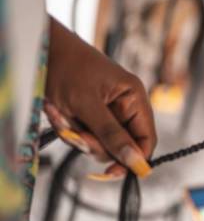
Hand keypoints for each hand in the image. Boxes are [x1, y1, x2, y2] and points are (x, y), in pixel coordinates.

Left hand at [44, 17, 155, 179]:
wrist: (39, 47)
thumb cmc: (66, 67)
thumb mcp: (87, 104)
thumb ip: (112, 135)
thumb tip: (136, 162)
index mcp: (134, 98)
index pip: (146, 139)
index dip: (135, 158)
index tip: (113, 172)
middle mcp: (125, 106)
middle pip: (121, 146)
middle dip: (95, 144)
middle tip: (75, 134)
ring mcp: (106, 112)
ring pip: (99, 144)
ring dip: (77, 136)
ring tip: (60, 115)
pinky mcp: (89, 115)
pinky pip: (84, 136)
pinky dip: (68, 130)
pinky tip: (56, 113)